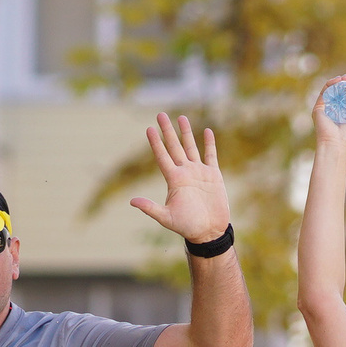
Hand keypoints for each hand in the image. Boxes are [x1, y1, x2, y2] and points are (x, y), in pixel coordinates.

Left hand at [129, 113, 232, 242]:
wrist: (209, 232)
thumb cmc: (187, 226)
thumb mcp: (167, 218)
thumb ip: (150, 208)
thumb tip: (132, 201)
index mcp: (174, 180)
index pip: (162, 156)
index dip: (155, 143)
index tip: (149, 129)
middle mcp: (185, 173)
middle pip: (174, 147)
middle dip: (167, 131)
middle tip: (160, 114)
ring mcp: (199, 172)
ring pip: (191, 147)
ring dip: (186, 133)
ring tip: (181, 117)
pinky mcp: (213, 175)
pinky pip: (211, 155)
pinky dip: (209, 144)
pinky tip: (206, 131)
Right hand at [311, 74, 345, 150]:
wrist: (338, 143)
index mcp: (344, 112)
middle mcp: (334, 109)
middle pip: (338, 92)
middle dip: (344, 82)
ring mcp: (326, 108)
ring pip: (330, 90)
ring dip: (337, 81)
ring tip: (345, 77)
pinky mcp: (319, 108)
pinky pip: (324, 92)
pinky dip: (330, 84)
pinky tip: (337, 80)